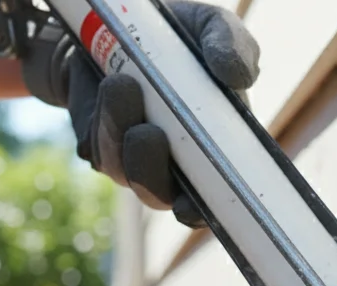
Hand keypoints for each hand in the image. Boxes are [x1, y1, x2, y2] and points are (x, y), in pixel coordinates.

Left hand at [26, 1, 259, 227]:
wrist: (115, 23)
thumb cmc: (175, 34)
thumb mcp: (209, 26)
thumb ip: (232, 45)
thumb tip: (239, 77)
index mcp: (215, 149)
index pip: (212, 201)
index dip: (201, 212)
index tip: (191, 206)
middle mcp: (174, 166)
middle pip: (159, 194)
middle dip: (149, 168)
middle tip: (148, 131)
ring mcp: (132, 158)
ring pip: (123, 170)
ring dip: (120, 133)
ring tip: (122, 85)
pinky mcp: (99, 145)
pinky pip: (97, 147)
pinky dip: (102, 118)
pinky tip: (110, 84)